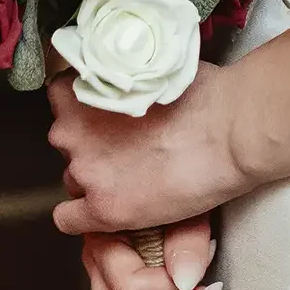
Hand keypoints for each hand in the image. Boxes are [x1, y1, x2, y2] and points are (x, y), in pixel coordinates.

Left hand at [47, 62, 242, 237]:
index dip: (84, 110)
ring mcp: (86, 172)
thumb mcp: (149, 70)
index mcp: (80, 93)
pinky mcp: (102, 208)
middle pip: (67, 143)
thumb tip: (120, 85)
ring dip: (94, 178)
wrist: (229, 131)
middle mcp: (71, 132)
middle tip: (125, 147)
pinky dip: (85, 217)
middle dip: (90, 145)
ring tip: (130, 177)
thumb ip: (121, 79)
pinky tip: (111, 209)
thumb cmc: (201, 93)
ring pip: (73, 178)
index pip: (60, 100)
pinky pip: (69, 219)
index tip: (105, 115)